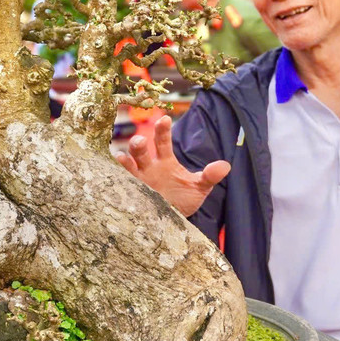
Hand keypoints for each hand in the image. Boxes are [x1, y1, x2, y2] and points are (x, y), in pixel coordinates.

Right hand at [115, 116, 229, 217]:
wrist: (172, 221)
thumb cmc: (183, 199)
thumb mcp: (198, 188)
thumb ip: (209, 176)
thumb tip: (226, 166)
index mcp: (165, 161)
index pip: (162, 141)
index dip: (163, 130)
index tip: (165, 119)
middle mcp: (148, 167)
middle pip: (141, 150)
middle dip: (139, 144)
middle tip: (140, 140)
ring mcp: (138, 181)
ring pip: (128, 166)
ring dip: (125, 161)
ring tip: (123, 158)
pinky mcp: (131, 195)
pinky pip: (121, 185)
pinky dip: (117, 180)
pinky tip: (114, 177)